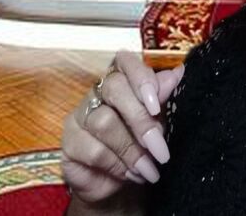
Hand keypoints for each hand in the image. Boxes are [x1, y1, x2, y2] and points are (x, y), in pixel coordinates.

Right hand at [61, 50, 184, 205]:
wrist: (115, 184)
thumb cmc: (138, 144)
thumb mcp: (156, 121)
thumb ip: (162, 98)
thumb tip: (178, 73)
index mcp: (121, 79)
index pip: (125, 61)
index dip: (141, 78)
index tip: (157, 105)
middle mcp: (96, 92)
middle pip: (114, 88)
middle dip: (140, 119)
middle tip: (159, 147)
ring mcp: (79, 116)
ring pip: (104, 122)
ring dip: (132, 149)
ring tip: (149, 168)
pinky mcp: (68, 144)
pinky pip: (94, 151)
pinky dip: (118, 165)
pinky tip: (130, 174)